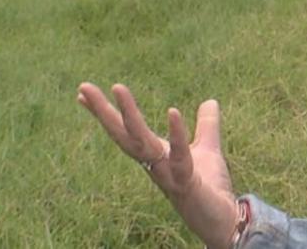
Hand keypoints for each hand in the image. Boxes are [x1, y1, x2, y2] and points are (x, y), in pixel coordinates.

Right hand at [77, 82, 238, 248]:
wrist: (222, 220)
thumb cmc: (210, 187)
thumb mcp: (209, 148)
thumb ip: (207, 126)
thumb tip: (210, 101)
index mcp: (156, 154)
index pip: (126, 130)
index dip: (106, 112)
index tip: (83, 92)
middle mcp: (155, 164)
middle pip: (124, 135)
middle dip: (103, 111)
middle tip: (84, 86)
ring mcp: (167, 174)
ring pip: (142, 144)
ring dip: (129, 115)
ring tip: (117, 87)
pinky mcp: (186, 183)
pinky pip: (179, 157)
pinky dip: (177, 135)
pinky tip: (172, 111)